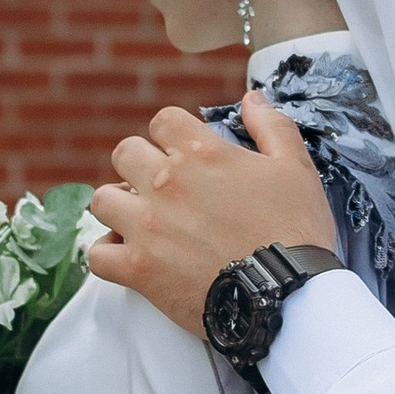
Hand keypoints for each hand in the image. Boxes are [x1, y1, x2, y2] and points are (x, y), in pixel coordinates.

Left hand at [85, 91, 334, 334]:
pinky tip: (126, 255)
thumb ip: (272, 126)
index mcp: (201, 154)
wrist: (287, 296)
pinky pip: (98, 255)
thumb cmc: (296, 231)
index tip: (184, 153)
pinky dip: (107, 255)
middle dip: (140, 165)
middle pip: (124, 153)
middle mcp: (166, 183)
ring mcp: (148, 226)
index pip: (163, 121)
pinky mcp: (139, 269)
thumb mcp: (296, 168)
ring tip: (140, 219)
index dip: (172, 134)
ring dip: (118, 206)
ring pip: (102, 200)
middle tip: (162, 188)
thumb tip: (252, 98)